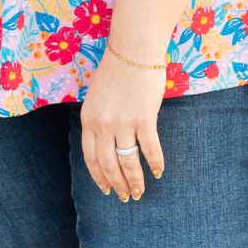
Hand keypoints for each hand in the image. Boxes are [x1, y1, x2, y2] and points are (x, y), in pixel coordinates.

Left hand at [80, 49, 165, 199]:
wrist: (133, 50)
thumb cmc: (117, 70)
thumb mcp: (96, 97)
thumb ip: (97, 119)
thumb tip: (105, 141)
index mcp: (88, 120)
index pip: (90, 158)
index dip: (99, 177)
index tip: (106, 189)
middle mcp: (102, 125)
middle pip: (108, 164)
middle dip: (117, 185)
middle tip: (127, 197)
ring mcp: (123, 122)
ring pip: (127, 161)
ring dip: (135, 180)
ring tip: (140, 192)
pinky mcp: (143, 118)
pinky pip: (149, 148)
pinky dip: (155, 163)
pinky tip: (159, 172)